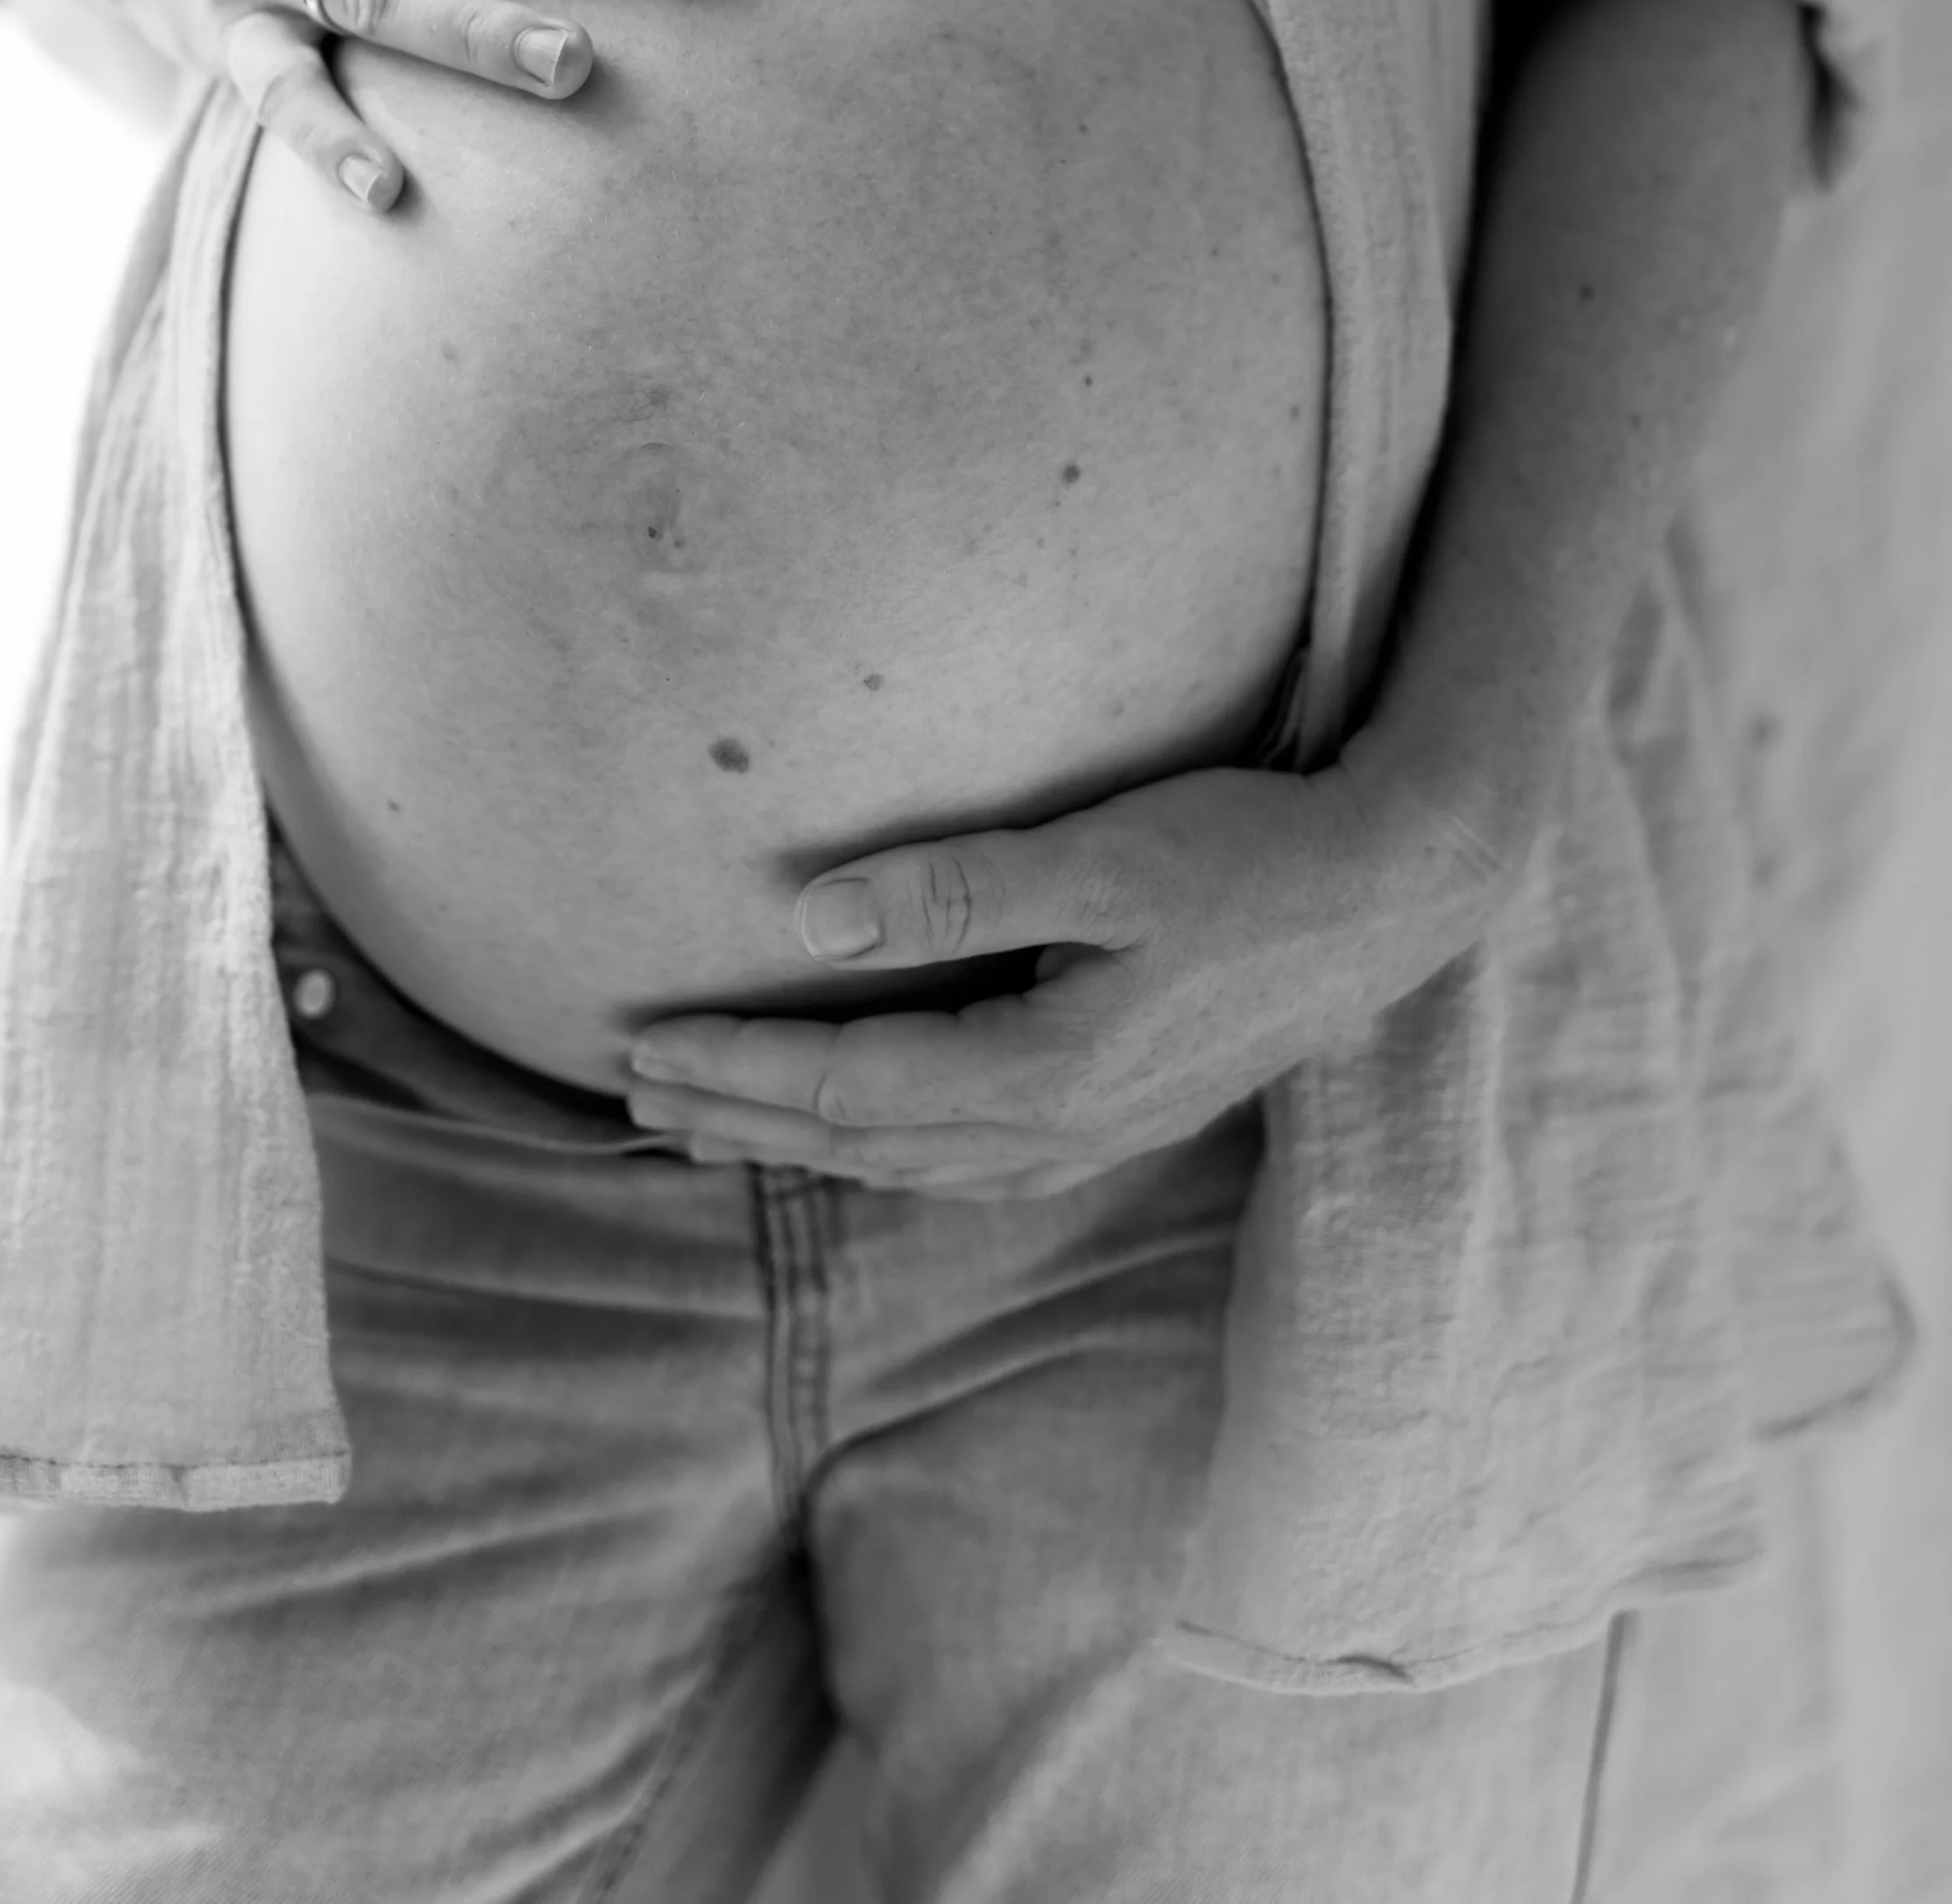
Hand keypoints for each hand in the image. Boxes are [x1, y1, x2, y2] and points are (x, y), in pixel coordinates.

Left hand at [624, 742, 1509, 1198]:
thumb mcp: (1106, 857)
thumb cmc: (1253, 858)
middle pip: (858, 1144)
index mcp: (1044, 1073)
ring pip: (907, 1164)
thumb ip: (960, 888)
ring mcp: (1093, 1137)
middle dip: (738, 1119)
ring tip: (705, 1127)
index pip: (845, 1086)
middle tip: (629, 1096)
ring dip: (797, 1144)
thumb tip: (812, 917)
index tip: (639, 1043)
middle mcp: (1057, 1131)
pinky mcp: (1119, 1115)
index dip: (735, 1066)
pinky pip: (962, 1160)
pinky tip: (853, 1138)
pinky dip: (878, 1151)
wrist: (1393, 896)